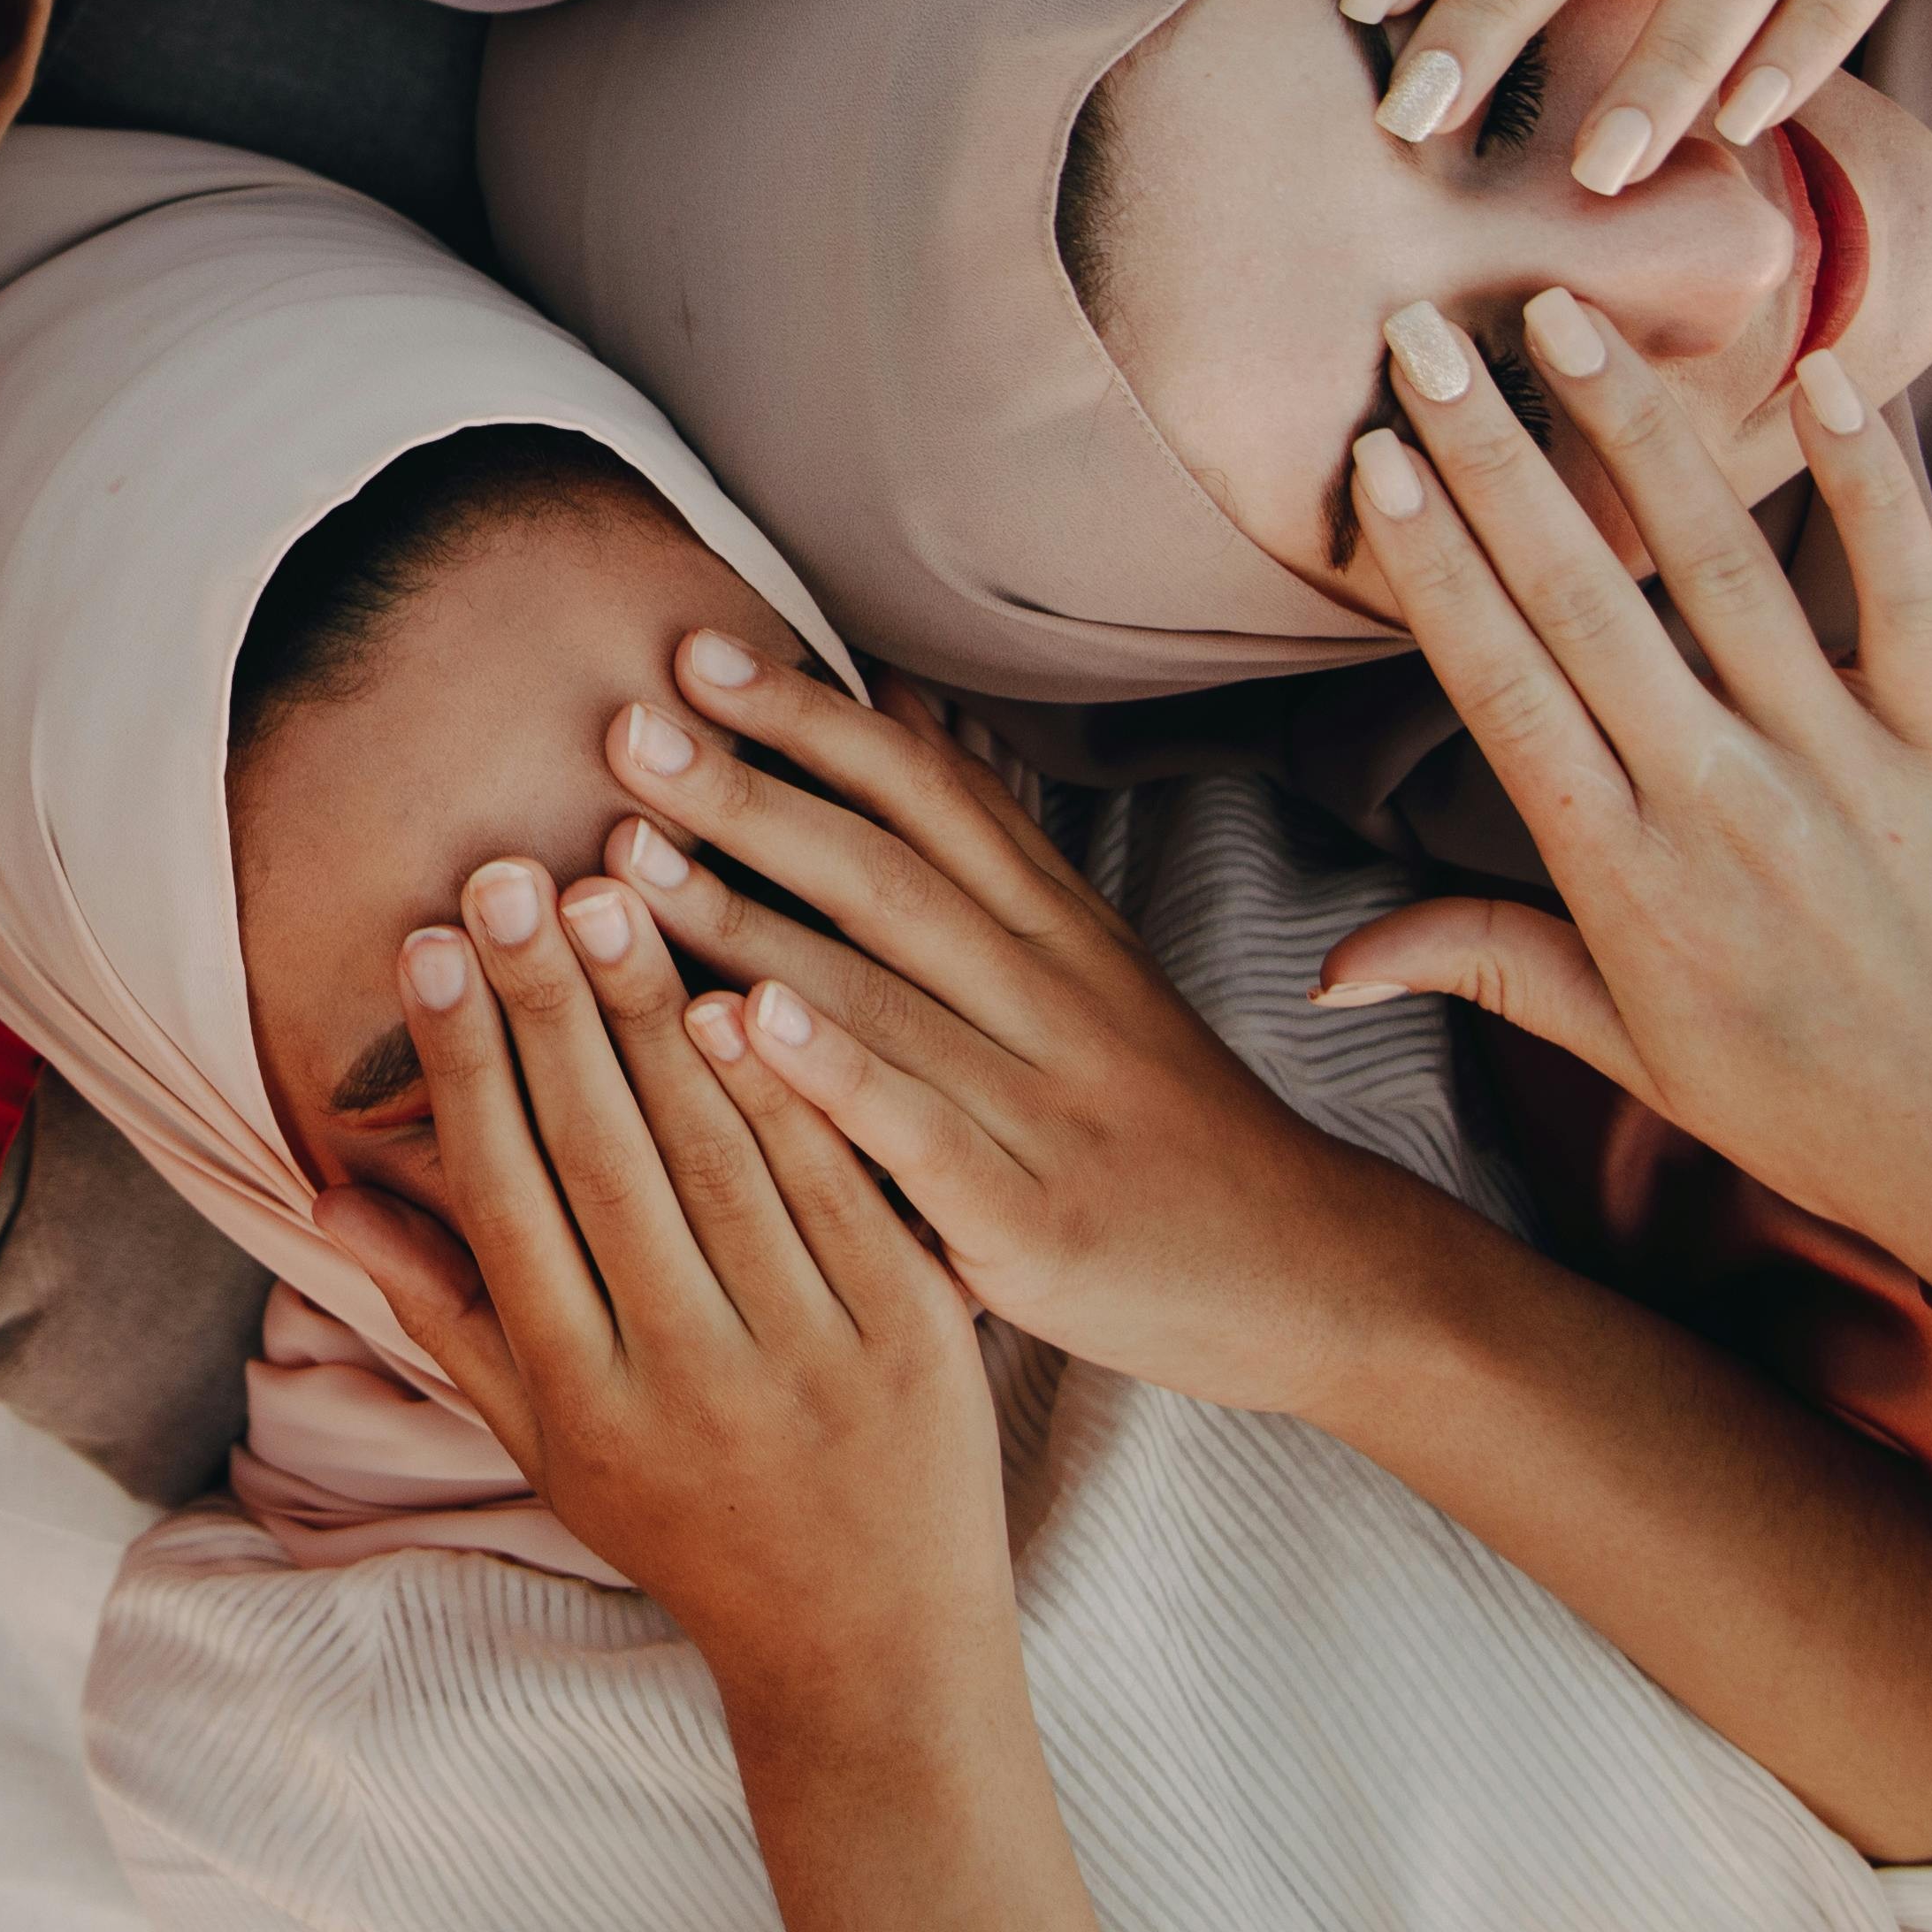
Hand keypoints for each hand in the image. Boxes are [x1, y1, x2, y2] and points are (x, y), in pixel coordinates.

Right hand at [314, 848, 1016, 1689]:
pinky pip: (839, 1185)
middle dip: (545, 1006)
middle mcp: (684, 1374)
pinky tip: (745, 986)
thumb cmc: (687, 1530)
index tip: (427, 945)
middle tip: (506, 875)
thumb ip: (442, 1311)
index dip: (463, 1067)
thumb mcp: (547, 1444)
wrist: (872, 1653)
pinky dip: (790, 1087)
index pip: (508, 1198)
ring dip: (655, 1014)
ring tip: (608, 888)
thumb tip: (322, 1190)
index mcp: (582, 1397)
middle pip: (601, 1157)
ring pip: (713, 1153)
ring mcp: (805, 1355)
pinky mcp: (914, 1336)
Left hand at [589, 633, 1452, 1420]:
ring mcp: (1043, 1104)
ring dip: (744, 917)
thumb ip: (984, 846)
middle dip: (748, 792)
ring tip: (624, 860)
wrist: (1308, 1273)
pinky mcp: (1032, 1217)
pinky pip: (920, 1132)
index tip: (694, 658)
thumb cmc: (1159, 1115)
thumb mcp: (1088, 962)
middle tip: (623, 727)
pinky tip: (743, 1025)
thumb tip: (891, 699)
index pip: (924, 793)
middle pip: (884, 870)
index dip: (810, 721)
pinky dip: (831, 1075)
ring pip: (881, 990)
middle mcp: (1051, 995)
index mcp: (1055, 928)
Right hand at [1331, 297, 1931, 1303]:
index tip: (1377, 460)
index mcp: (1629, 882)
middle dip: (1496, 458)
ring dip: (1639, 433)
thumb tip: (1324, 972)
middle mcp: (1727, 808)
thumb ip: (1485, 967)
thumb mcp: (1632, 1055)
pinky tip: (1824, 380)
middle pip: (1586, 599)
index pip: (1502, 688)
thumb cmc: (1816, 1113)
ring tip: (1568, 323)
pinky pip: (1906, 595)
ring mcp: (1848, 770)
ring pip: (1725, 570)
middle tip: (1427, 338)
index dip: (1434, 566)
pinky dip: (1872, 485)